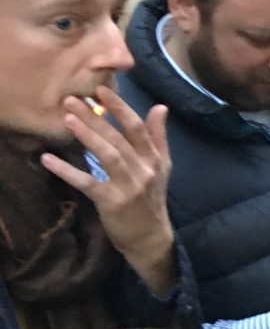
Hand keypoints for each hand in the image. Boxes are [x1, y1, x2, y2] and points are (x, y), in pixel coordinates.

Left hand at [40, 87, 174, 293]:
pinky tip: (49, 159)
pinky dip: (67, 171)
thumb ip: (158, 137)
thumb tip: (160, 107)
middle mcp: (144, 170)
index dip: (120, 108)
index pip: (137, 128)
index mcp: (154, 159)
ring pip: (107, 155)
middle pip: (118, 138)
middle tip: (71, 100)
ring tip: (66, 119)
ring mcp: (128, 186)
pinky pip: (87, 183)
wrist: (150, 237)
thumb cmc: (151, 199)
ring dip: (86, 136)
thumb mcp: (161, 167)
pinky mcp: (111, 202)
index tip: (100, 91)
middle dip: (95, 118)